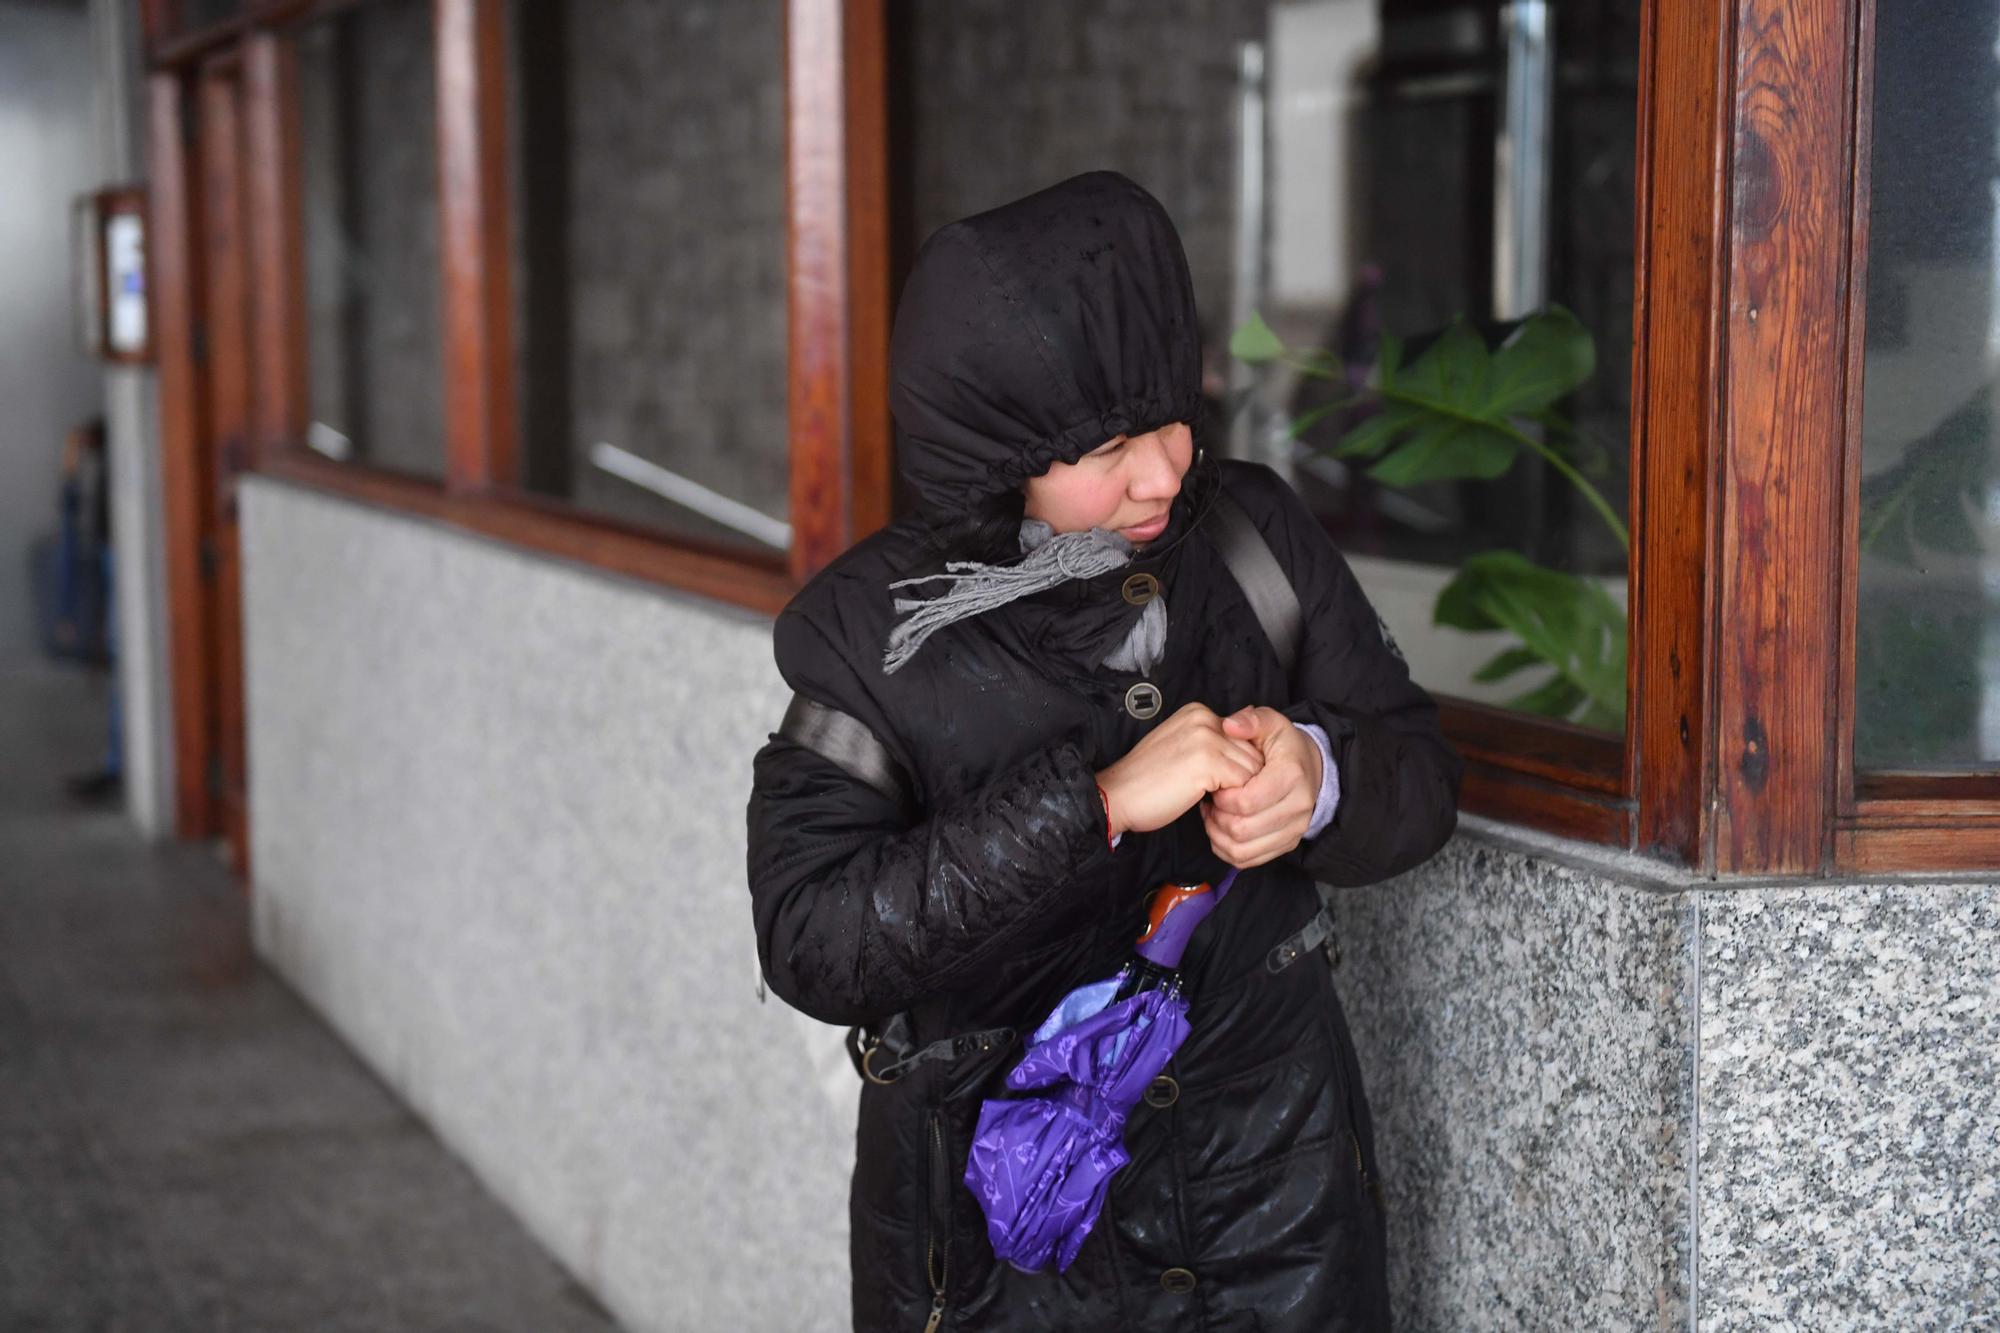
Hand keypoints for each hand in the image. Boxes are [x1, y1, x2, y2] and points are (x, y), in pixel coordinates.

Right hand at [1096, 703, 1265, 837]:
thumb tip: (1252, 731)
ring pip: (1252, 769)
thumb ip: (1213, 740)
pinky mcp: (1207, 762)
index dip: (1233, 765)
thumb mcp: (1182, 747)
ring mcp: (1206, 738)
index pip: (1245, 739)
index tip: (1208, 777)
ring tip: (1204, 794)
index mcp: (1198, 711)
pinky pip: (1244, 785)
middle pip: (1252, 752)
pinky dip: (1230, 800)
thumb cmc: (1147, 780)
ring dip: (1236, 790)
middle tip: (1208, 790)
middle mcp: (1204, 717)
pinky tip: (1203, 800)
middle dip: (1239, 778)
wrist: (1116, 796)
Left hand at [1201, 706, 1322, 867]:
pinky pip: (1248, 860)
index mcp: (1291, 775)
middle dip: (1216, 817)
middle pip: (1242, 829)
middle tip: (1210, 800)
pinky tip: (1221, 829)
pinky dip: (1227, 849)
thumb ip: (1250, 720)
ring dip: (1218, 836)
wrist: (1312, 768)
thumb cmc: (1284, 746)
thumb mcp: (1270, 722)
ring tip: (1213, 814)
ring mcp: (1294, 829)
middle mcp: (1298, 807)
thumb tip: (1229, 725)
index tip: (1215, 783)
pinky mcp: (1287, 844)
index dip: (1222, 796)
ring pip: (1242, 850)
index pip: (1246, 801)